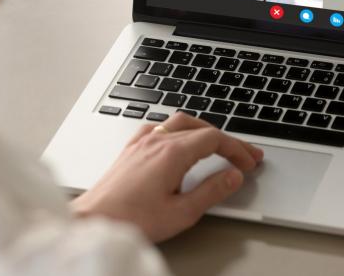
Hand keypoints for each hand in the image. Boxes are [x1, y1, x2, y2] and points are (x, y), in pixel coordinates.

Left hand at [71, 113, 262, 242]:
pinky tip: (178, 140)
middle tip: (243, 154)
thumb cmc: (132, 219)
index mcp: (172, 153)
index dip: (237, 148)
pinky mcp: (131, 148)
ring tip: (218, 144)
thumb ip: (211, 191)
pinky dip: (178, 130)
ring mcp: (142, 142)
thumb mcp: (181, 213)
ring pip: (180, 122)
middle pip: (201, 128)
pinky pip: (160, 127)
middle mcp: (157, 140)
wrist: (94, 220)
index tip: (249, 161)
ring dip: (203, 130)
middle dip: (226, 139)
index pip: (214, 139)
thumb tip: (233, 177)